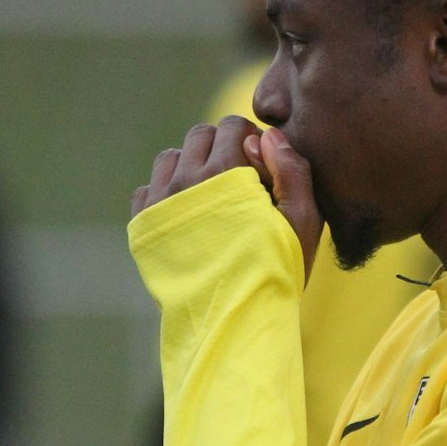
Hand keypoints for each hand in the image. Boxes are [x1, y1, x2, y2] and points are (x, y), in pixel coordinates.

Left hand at [130, 118, 320, 275]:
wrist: (234, 319)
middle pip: (199, 136)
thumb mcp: (304, 219)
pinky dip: (164, 192)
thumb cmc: (277, 269)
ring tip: (210, 195)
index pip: (231, 126)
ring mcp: (160, 203)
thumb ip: (292, 169)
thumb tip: (267, 135)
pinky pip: (147, 189)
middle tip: (237, 180)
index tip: (259, 167)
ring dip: (191, 166)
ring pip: (170, 158)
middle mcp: (186, 181)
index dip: (251, 140)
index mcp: (225, 172)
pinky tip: (186, 214)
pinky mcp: (143, 226)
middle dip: (221, 148)